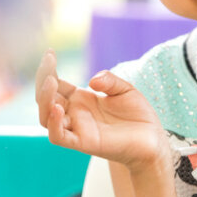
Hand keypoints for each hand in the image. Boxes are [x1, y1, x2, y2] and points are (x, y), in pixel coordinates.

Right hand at [35, 50, 169, 170]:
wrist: (152, 139)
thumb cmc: (137, 115)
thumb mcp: (125, 89)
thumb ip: (109, 81)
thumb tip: (91, 80)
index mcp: (80, 99)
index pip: (55, 84)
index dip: (48, 69)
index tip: (50, 52)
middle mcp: (74, 113)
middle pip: (45, 99)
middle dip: (43, 81)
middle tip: (49, 64)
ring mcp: (77, 128)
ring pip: (46, 117)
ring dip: (44, 100)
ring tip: (51, 82)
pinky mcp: (84, 143)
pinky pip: (59, 137)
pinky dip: (54, 123)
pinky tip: (58, 108)